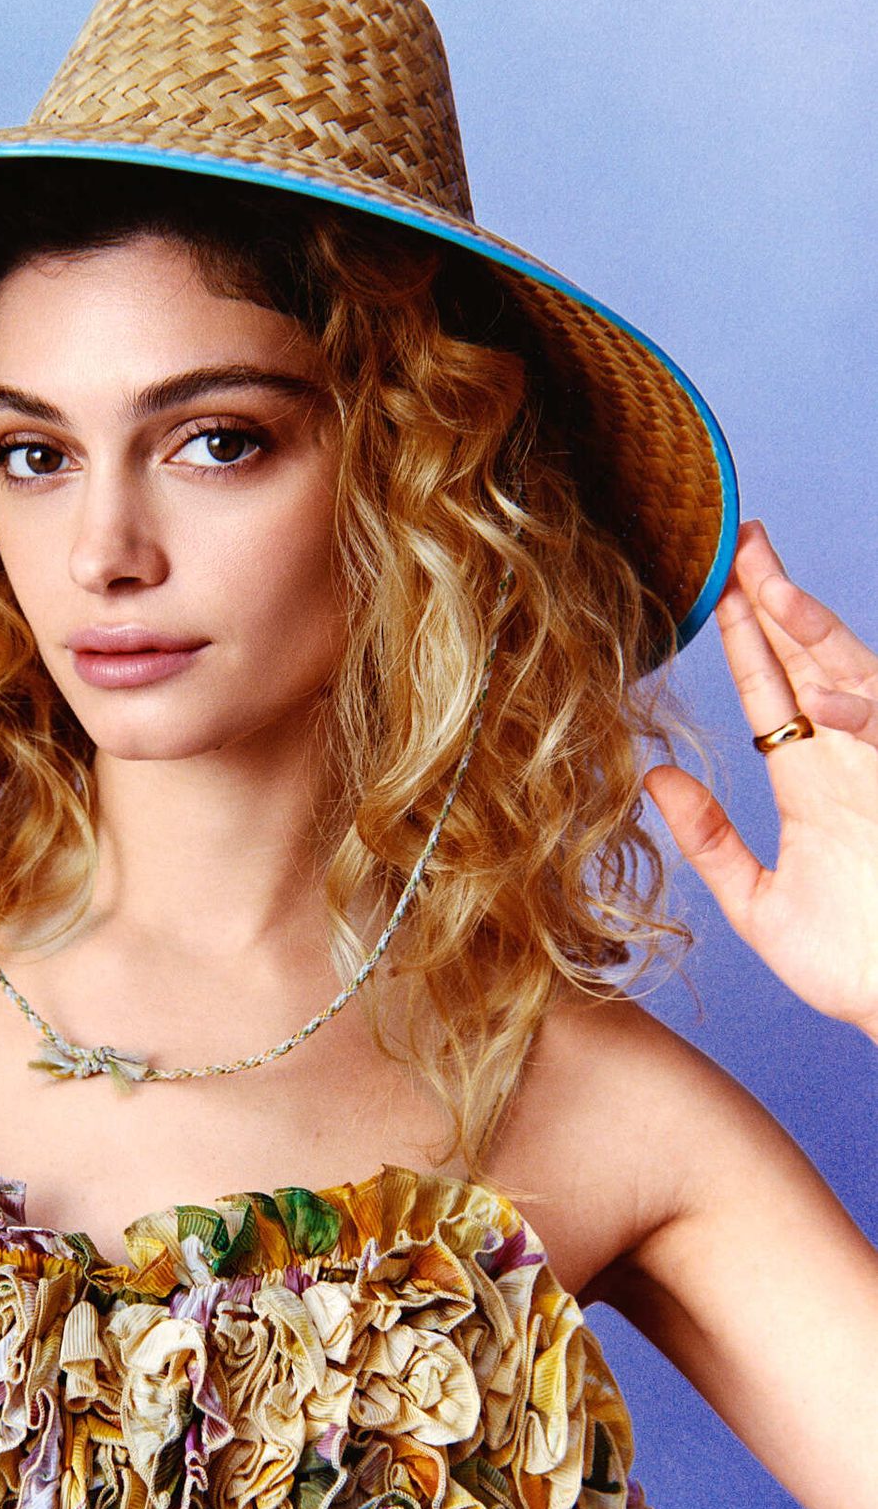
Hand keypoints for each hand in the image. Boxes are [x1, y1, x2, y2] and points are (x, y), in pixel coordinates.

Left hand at [645, 520, 877, 1039]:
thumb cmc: (851, 965)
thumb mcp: (759, 902)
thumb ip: (710, 840)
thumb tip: (653, 781)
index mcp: (812, 781)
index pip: (773, 690)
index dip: (744, 638)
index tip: (712, 585)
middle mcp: (852, 762)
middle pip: (813, 663)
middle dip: (778, 603)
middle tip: (740, 543)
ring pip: (855, 680)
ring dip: (817, 634)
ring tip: (772, 585)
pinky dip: (868, 714)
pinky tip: (829, 696)